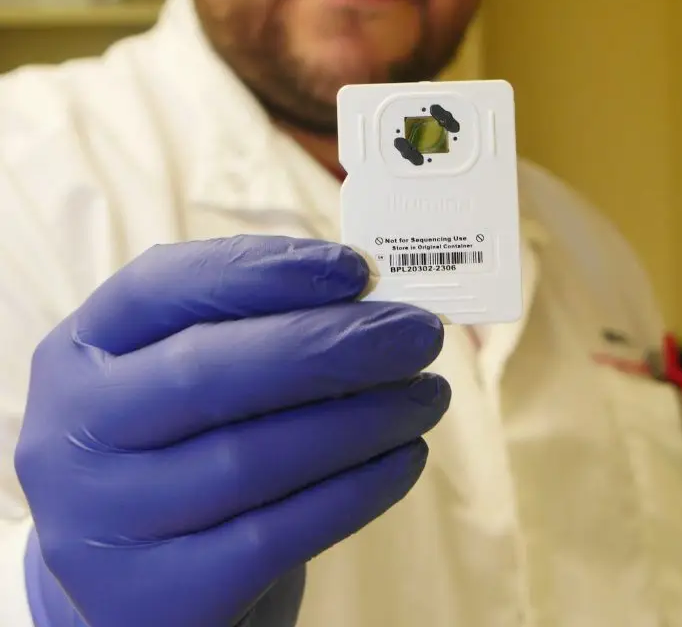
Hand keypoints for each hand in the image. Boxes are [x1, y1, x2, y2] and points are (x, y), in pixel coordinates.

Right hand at [15, 235, 448, 626]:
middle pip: (209, 371)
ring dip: (362, 419)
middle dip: (331, 346)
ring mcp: (101, 522)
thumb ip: (252, 324)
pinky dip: (355, 491)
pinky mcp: (154, 599)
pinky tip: (405, 458)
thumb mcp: (181, 372)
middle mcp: (72, 433)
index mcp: (79, 351)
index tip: (355, 269)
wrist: (133, 579)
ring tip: (428, 395)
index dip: (262, 271)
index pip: (163, 287)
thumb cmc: (178, 443)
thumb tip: (368, 297)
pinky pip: (274, 536)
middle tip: (419, 333)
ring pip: (251, 457)